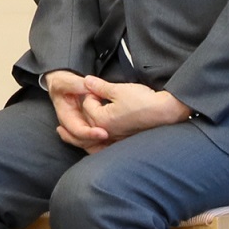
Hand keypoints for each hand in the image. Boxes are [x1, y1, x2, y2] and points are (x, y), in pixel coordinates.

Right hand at [41, 71, 110, 152]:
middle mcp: (73, 126)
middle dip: (97, 142)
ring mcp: (81, 128)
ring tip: (115, 143)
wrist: (63, 88)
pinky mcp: (88, 129)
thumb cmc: (63, 85)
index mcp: (66, 116)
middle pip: (83, 142)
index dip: (89, 134)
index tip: (103, 133)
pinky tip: (114, 143)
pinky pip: (95, 144)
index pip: (77, 130)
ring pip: (90, 146)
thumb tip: (87, 85)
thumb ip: (76, 84)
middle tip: (113, 139)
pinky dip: (104, 145)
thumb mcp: (66, 82)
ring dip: (101, 146)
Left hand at [72, 76, 191, 149]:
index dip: (91, 92)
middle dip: (82, 111)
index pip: (87, 105)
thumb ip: (99, 86)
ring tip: (61, 133)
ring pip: (89, 139)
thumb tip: (86, 81)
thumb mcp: (119, 89)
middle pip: (87, 120)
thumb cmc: (143, 101)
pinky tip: (87, 145)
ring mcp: (115, 138)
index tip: (97, 86)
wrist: (166, 113)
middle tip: (78, 104)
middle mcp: (106, 132)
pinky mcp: (122, 141)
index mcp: (102, 119)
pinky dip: (91, 145)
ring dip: (75, 136)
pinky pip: (101, 147)